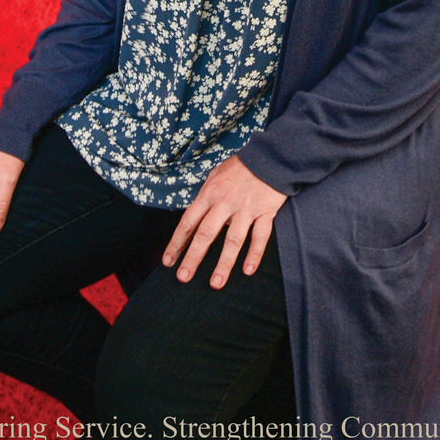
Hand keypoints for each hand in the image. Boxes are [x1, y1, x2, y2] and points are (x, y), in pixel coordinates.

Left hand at [162, 156, 287, 289]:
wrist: (270, 156)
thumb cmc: (241, 167)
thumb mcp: (216, 174)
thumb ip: (206, 195)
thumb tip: (195, 215)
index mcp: (210, 194)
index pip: (188, 222)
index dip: (177, 242)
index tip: (169, 261)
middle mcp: (225, 203)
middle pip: (206, 234)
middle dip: (193, 257)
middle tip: (183, 277)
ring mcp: (246, 209)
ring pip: (233, 240)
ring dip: (224, 263)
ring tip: (216, 283)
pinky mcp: (265, 212)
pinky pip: (260, 236)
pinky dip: (254, 254)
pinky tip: (248, 271)